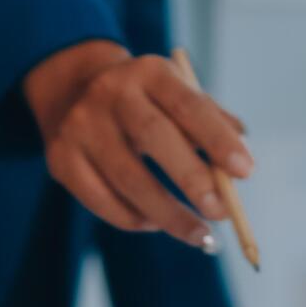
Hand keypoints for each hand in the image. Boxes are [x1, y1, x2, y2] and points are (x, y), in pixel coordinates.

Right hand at [24, 41, 253, 249]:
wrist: (73, 92)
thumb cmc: (146, 103)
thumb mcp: (177, 96)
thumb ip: (211, 125)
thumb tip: (240, 168)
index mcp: (149, 72)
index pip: (187, 104)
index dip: (217, 138)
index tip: (245, 172)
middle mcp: (110, 93)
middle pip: (153, 137)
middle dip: (192, 179)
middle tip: (222, 213)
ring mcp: (80, 126)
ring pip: (127, 179)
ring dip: (168, 214)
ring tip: (199, 234)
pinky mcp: (60, 159)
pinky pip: (101, 200)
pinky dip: (134, 219)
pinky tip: (155, 223)